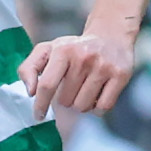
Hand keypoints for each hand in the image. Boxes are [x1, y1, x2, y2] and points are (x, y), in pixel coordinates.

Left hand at [18, 31, 133, 116]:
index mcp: (63, 49)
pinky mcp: (120, 75)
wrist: (111, 35)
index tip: (38, 115)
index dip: (40, 104)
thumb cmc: (74, 48)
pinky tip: (96, 96)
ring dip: (81, 104)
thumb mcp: (49, 50)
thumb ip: (30, 68)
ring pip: (83, 106)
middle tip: (72, 87)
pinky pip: (102, 107)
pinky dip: (97, 108)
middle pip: (66, 100)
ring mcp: (103, 66)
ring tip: (84, 89)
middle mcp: (83, 57)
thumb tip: (30, 91)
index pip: (47, 85)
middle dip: (66, 99)